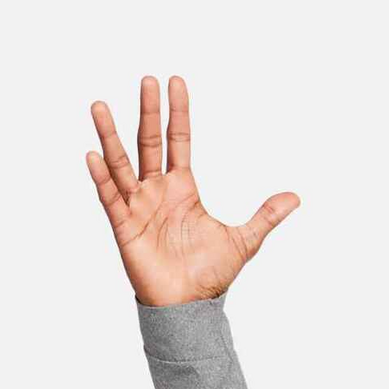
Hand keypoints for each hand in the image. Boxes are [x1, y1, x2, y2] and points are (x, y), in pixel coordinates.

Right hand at [84, 73, 298, 308]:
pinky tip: (93, 155)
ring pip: (121, 164)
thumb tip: (296, 198)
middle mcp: (157, 192)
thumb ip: (265, 216)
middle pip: (148, 143)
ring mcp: (138, 208)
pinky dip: (102, 178)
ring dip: (110, 135)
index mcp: (183, 189)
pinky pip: (110, 199)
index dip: (177, 113)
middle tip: (147, 79)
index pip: (177, 140)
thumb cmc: (209, 277)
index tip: (175, 82)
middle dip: (147, 112)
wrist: (189, 309)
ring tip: (99, 106)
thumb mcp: (244, 241)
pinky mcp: (125, 229)